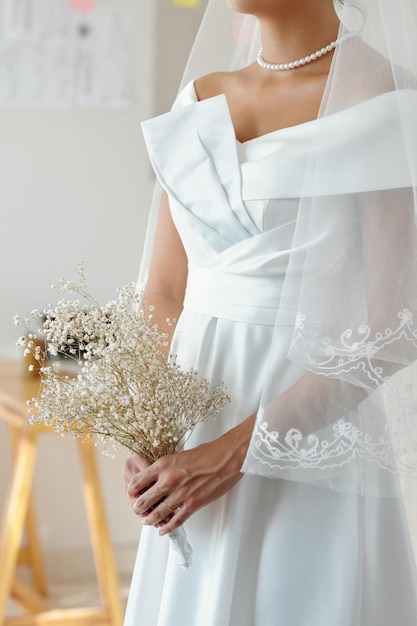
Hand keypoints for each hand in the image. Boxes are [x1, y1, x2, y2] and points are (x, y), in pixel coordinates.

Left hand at [125, 414, 254, 535]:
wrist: (226, 457)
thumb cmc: (207, 453)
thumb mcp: (179, 455)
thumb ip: (166, 467)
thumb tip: (157, 476)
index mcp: (163, 465)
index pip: (136, 482)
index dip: (132, 491)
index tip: (133, 495)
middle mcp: (168, 480)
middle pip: (143, 501)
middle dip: (138, 508)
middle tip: (139, 510)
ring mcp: (180, 494)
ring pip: (156, 514)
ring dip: (149, 520)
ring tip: (147, 521)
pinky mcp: (193, 504)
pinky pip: (175, 521)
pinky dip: (166, 528)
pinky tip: (163, 530)